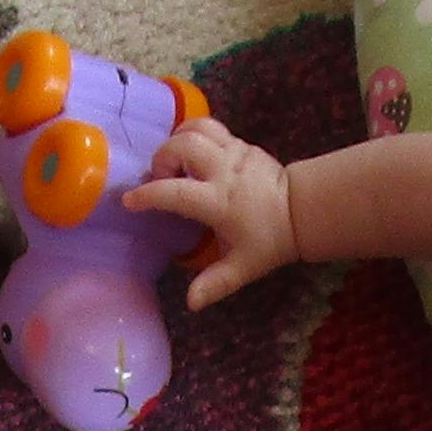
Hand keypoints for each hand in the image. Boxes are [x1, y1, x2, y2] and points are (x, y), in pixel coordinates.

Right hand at [125, 119, 299, 308]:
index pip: (176, 192)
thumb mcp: (242, 268)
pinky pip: (210, 127)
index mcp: (220, 202)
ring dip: (176, 141)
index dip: (148, 195)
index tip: (130, 201)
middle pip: (183, 145)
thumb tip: (191, 303)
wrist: (301, 210)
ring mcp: (234, 152)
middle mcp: (224, 171)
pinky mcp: (241, 143)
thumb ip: (215, 284)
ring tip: (175, 164)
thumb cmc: (268, 241)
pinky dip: (192, 134)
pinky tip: (191, 154)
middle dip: (162, 159)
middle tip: (162, 180)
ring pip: (196, 128)